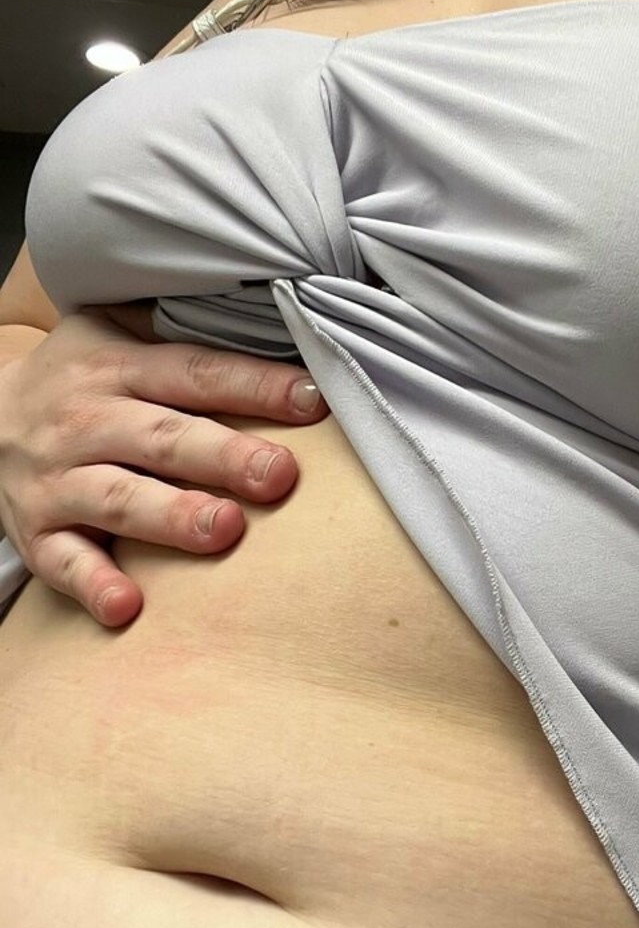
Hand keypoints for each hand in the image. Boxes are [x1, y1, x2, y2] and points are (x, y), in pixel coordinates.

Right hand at [0, 307, 328, 627]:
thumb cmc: (83, 379)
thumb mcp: (118, 335)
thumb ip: (188, 335)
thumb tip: (288, 321)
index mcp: (117, 367)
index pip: (195, 373)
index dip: (254, 386)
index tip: (312, 402)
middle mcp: (86, 421)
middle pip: (162, 438)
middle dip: (223, 456)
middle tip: (279, 475)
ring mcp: (58, 479)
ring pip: (119, 499)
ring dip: (172, 517)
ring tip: (225, 530)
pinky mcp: (37, 532)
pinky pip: (64, 562)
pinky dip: (94, 585)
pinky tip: (127, 607)